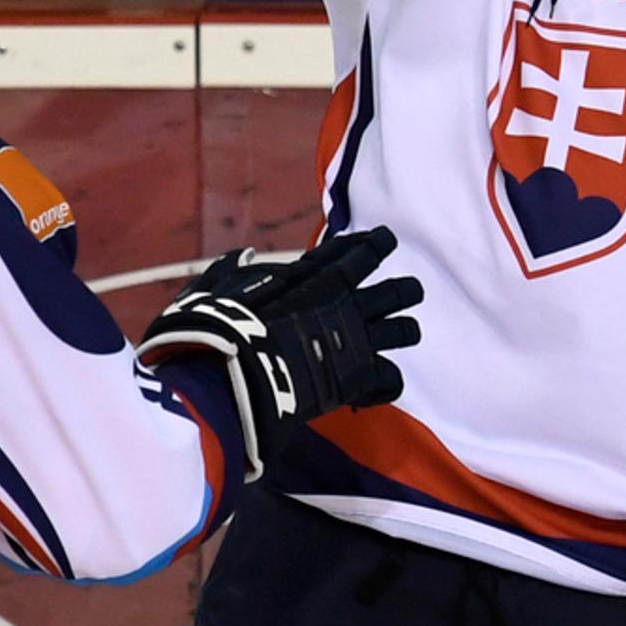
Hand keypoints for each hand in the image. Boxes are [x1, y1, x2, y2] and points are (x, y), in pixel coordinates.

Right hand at [136, 227, 422, 480]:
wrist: (230, 371)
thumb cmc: (217, 325)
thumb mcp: (215, 286)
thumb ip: (230, 270)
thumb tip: (240, 258)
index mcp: (311, 275)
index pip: (353, 251)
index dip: (373, 244)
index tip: (383, 240)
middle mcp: (342, 302)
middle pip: (394, 291)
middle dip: (404, 290)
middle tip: (410, 291)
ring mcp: (355, 339)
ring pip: (402, 330)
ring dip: (405, 330)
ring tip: (408, 332)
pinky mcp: (357, 377)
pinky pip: (390, 378)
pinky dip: (387, 382)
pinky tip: (381, 385)